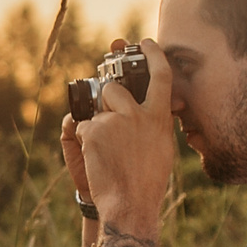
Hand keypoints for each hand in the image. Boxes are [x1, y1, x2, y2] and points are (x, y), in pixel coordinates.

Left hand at [73, 38, 177, 236]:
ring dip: (95, 122)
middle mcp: (139, 114)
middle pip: (115, 89)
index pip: (161, 76)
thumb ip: (156, 123)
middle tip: (107, 121)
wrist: (129, 204)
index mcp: (160, 118)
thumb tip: (158, 108)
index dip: (153, 55)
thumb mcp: (162, 148)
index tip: (145, 42)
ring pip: (96, 108)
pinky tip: (97, 159)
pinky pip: (84, 126)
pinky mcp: (95, 131)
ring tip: (105, 148)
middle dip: (106, 98)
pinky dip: (86, 141)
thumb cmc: (146, 181)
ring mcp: (116, 121)